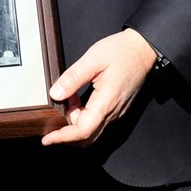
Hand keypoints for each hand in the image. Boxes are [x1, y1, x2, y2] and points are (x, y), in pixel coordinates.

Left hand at [41, 27, 156, 146]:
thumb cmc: (121, 52)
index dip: (63, 137)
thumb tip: (55, 94)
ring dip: (75, 120)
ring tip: (67, 98)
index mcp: (106, 102)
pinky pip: (98, 120)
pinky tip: (76, 98)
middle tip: (55, 114)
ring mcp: (116, 112)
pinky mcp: (117, 108)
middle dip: (67, 131)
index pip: (82, 131)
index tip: (47, 139)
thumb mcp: (92, 60)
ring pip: (92, 129)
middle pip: (87, 136)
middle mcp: (113, 112)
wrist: (143, 50)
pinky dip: (83, 115)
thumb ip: (72, 78)